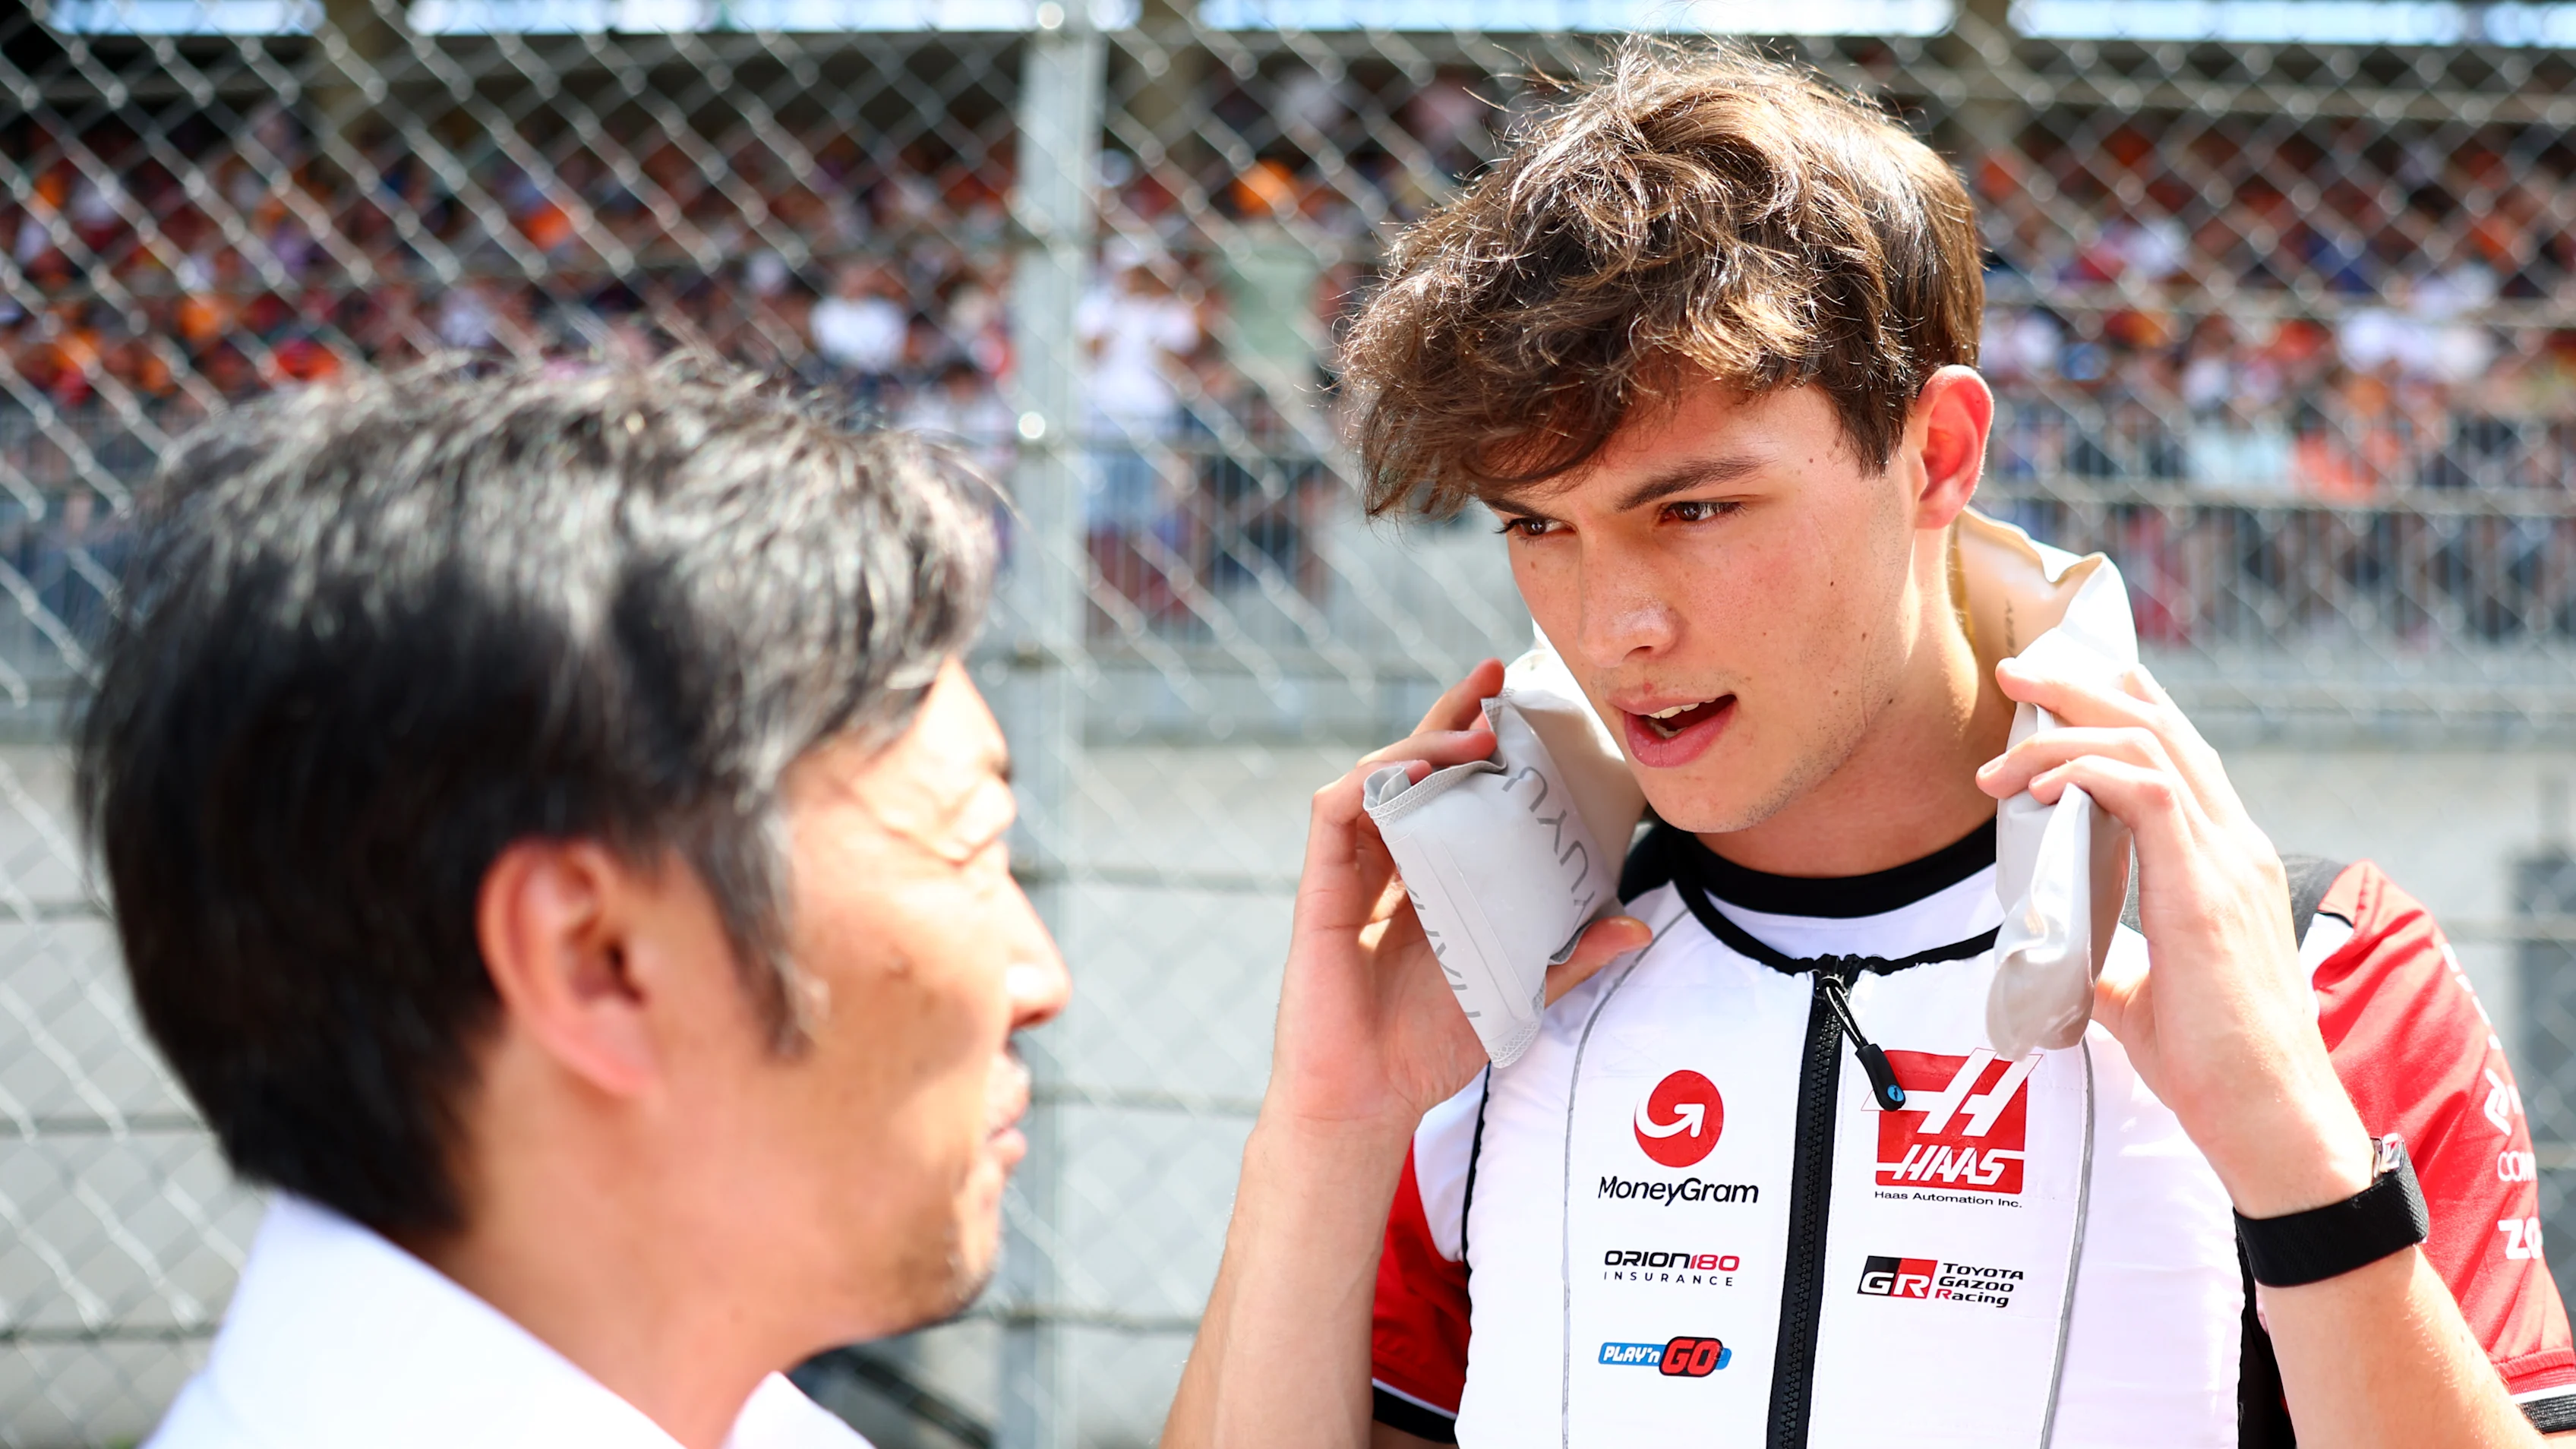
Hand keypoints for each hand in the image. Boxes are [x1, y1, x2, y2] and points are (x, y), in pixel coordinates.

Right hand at [1268, 659, 1651, 1136]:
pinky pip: (1335, 810)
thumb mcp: (1516, 990)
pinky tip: (1416, 771)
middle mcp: (1384, 864)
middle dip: (1450, 713)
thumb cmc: (1427, 1049)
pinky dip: (1375, 780)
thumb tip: (1638, 926)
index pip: (1448, 790)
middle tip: (1493, 676)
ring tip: (1477, 734)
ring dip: (1424, 743)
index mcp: (1424, 878)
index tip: (1514, 700)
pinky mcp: (1320, 887)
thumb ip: (1568, 956)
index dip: (1475, 739)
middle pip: (1411, 766)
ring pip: (1376, 776)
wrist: (1368, 1101)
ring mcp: (1348, 871)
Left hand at [1975, 657, 2372, 1216]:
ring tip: (2005, 737)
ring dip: (2068, 727)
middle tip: (2017, 671)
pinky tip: (2040, 785)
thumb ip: (2110, 961)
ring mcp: (2227, 863)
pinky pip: (2150, 793)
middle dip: (2084, 685)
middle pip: (2162, 725)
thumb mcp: (2144, 998)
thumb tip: (2062, 952)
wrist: (2268, 1119)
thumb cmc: (2215, 1069)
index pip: (2176, 752)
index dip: (2116, 709)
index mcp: (2225, 862)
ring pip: (2151, 745)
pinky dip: (2089, 772)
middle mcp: (2234, 847)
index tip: (2048, 696)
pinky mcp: (2207, 891)